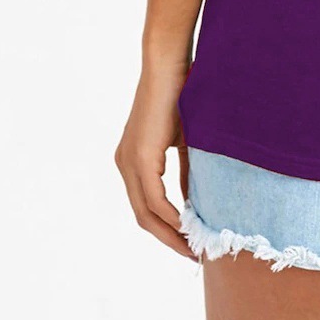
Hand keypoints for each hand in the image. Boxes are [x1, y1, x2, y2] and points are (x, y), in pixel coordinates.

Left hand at [115, 61, 194, 258]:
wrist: (171, 65)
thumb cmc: (182, 94)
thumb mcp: (187, 142)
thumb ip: (186, 172)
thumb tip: (194, 202)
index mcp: (133, 160)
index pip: (146, 207)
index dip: (167, 229)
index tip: (191, 242)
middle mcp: (124, 164)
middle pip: (143, 217)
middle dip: (169, 239)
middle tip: (194, 254)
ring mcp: (129, 161)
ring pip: (145, 213)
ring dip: (170, 233)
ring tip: (194, 247)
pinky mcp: (140, 157)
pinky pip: (153, 199)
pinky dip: (171, 216)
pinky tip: (189, 225)